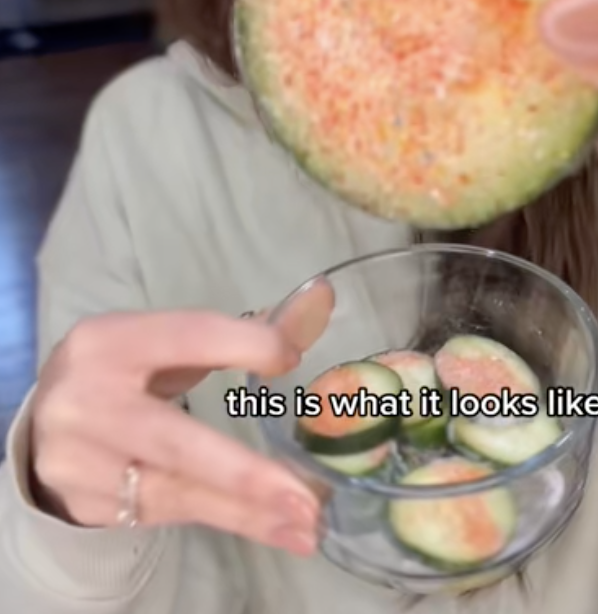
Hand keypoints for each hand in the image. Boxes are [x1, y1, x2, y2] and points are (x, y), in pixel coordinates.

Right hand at [30, 281, 333, 553]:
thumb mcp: (165, 342)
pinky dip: (229, 520)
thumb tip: (320, 302)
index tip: (291, 360)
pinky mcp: (92, 505)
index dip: (242, 345)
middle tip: (305, 495)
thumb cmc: (123, 372)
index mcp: (110, 341)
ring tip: (307, 523)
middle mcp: (89, 402)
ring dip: (249, 512)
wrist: (43, 426)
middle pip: (177, 442)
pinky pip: (172, 511)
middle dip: (245, 473)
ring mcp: (85, 462)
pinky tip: (276, 528)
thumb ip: (240, 332)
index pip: (187, 337)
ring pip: (179, 490)